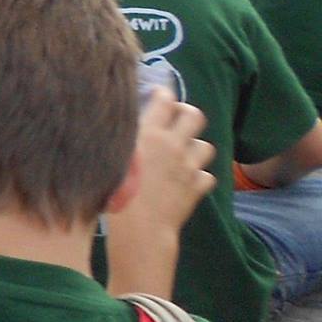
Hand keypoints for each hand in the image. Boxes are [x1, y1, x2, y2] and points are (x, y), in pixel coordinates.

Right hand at [127, 93, 215, 230]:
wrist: (140, 227)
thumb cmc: (115, 190)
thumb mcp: (114, 155)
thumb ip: (127, 136)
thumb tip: (131, 123)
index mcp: (150, 132)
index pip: (166, 99)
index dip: (164, 93)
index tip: (160, 95)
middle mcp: (173, 145)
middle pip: (195, 116)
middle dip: (187, 114)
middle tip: (176, 120)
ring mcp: (189, 167)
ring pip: (206, 146)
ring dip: (195, 148)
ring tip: (182, 154)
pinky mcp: (197, 188)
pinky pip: (207, 176)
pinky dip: (198, 176)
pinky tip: (185, 180)